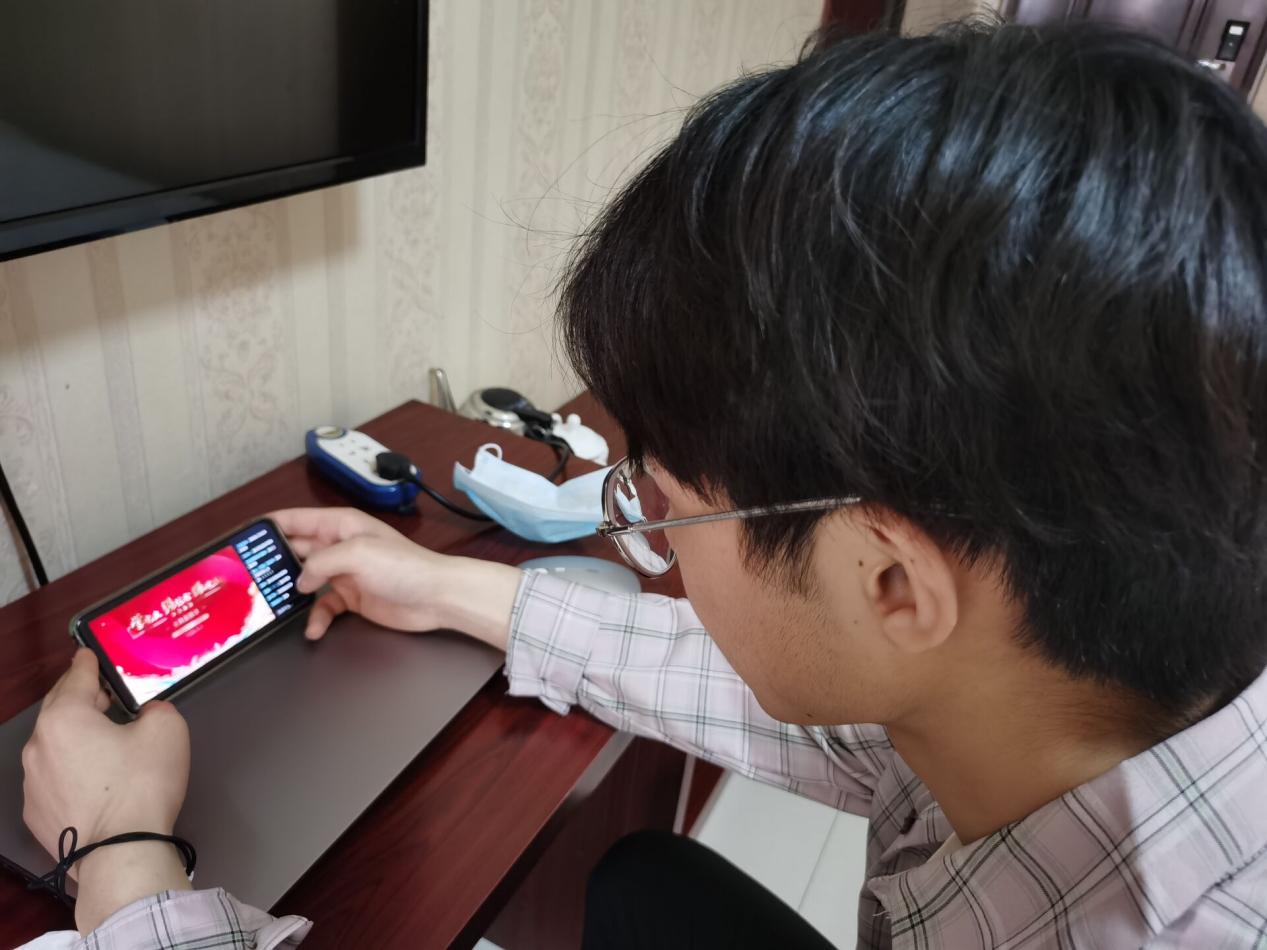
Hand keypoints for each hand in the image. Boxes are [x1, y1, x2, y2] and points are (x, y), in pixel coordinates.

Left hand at [23, 649, 191, 932]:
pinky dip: (70, 770)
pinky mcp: (36, 813)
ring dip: (75, 737)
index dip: (87, 662)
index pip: (76, 677)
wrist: (121, 853)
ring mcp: (32, 782)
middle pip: (58, 708)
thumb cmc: (141, 785)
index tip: (89, 654)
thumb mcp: (167, 728)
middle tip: (103, 694)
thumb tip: (145, 716)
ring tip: (103, 742)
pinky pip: (53, 778)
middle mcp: (38, 745)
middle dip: (79, 697)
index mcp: (65, 717)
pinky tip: (94, 780)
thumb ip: (155, 709)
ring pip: (54, 745)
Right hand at [272, 507, 521, 648]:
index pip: (295, 520)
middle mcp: (340, 546)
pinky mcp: (353, 598)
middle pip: (296, 552)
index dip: (268, 527)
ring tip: (273, 608)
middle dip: (273, 565)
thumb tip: (299, 579)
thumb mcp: (356, 554)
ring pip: (306, 582)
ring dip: (291, 596)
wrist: (436, 597)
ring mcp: (346, 573)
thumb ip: (319, 562)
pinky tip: (313, 629)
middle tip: (248, 580)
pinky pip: (323, 607)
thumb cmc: (405, 567)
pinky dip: (316, 619)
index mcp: (340, 525)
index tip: (242, 539)